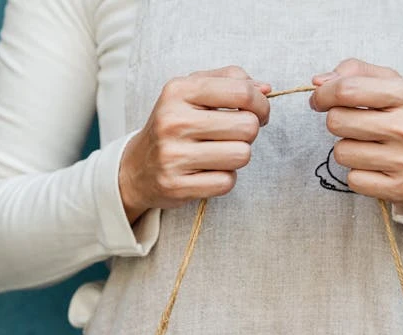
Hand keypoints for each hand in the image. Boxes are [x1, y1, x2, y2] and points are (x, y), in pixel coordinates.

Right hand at [119, 66, 271, 221]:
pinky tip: (208, 171)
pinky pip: (226, 181)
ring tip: (219, 152)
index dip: (261, 104)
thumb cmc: (175, 125)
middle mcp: (173, 121)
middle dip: (249, 131)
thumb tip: (266, 89)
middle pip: (248, 126)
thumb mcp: (193, 92)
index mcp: (179, 91)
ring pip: (242, 155)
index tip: (259, 113)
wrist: (137, 167)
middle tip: (234, 135)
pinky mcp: (176, 185)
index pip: (242, 92)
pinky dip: (224, 178)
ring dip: (238, 155)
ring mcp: (173, 155)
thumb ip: (230, 81)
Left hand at [310, 59, 402, 207]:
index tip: (319, 99)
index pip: (347, 90)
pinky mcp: (400, 188)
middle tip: (352, 124)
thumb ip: (357, 74)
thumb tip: (318, 82)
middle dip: (337, 121)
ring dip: (347, 149)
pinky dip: (357, 174)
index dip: (323, 94)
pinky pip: (352, 180)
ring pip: (341, 152)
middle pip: (337, 121)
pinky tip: (375, 167)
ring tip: (368, 146)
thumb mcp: (394, 86)